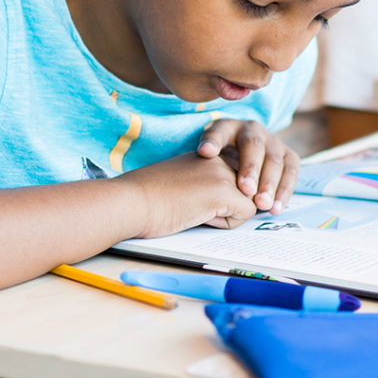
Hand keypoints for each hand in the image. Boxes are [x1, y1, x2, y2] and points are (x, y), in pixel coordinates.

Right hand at [119, 152, 256, 236]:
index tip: (196, 200)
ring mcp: (222, 172)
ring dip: (227, 213)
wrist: (128, 202)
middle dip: (230, 204)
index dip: (222, 195)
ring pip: (249, 199)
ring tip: (195, 210)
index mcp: (205, 154)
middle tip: (195, 207)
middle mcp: (217, 157)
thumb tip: (224, 200)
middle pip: (246, 187)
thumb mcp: (181, 182)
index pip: (236, 174)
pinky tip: (199, 216)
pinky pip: (246, 213)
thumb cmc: (145, 199)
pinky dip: (225, 223)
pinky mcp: (223, 191)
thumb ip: (204, 182)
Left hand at [196, 119, 298, 214]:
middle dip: (251, 170)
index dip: (214, 142)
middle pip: (254, 147)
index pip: (221, 132)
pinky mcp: (289, 156)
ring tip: (262, 205)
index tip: (206, 153)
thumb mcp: (210, 151)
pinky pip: (290, 172)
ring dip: (270, 184)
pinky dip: (284, 191)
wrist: (243, 154)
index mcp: (230, 127)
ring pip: (275, 161)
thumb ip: (207, 152)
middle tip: (246, 191)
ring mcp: (274, 142)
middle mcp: (255, 131)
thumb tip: (205, 152)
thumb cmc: (222, 158)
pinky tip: (276, 208)